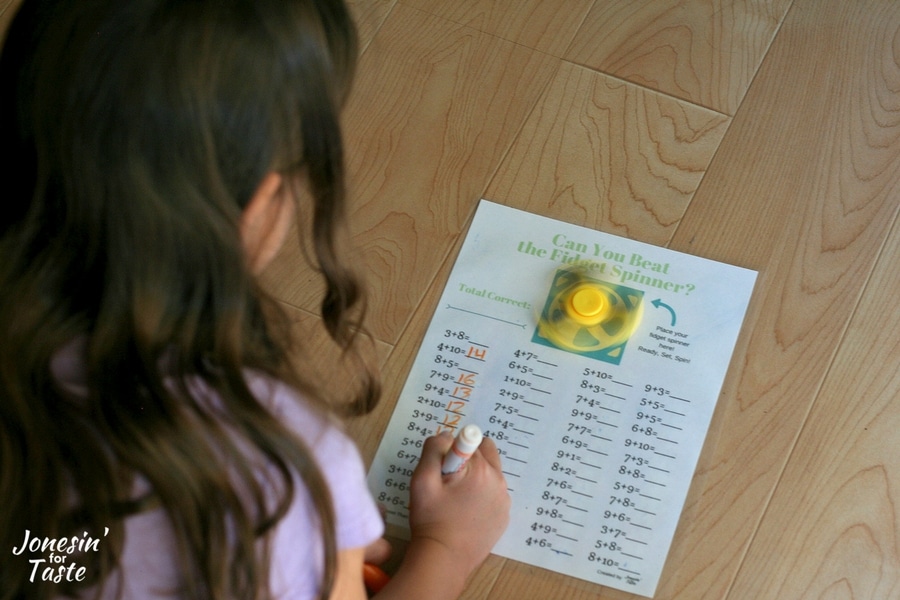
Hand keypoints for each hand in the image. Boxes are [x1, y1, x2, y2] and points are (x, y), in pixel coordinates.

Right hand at [407, 432, 510, 576]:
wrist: (443, 559)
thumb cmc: (431, 519)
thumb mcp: (422, 479)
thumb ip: (435, 449)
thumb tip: (447, 436)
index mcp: (481, 469)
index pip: (472, 440)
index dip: (454, 451)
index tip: (445, 468)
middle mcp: (499, 481)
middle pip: (485, 454)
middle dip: (468, 461)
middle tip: (448, 483)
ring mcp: (504, 501)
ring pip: (490, 474)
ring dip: (475, 478)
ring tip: (455, 500)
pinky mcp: (503, 517)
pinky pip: (493, 494)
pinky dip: (481, 496)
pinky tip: (465, 512)